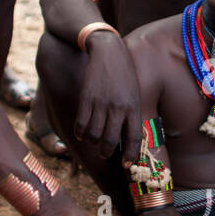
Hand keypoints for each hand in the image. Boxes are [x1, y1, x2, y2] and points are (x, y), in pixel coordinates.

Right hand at [76, 34, 141, 161]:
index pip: (134, 138)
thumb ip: (131, 111)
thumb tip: (126, 133)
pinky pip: (81, 124)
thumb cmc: (124, 72)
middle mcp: (118, 108)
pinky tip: (82, 132)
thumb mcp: (134, 91)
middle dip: (106, 152)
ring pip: (93, 135)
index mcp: (133, 107)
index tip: (126, 165)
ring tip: (93, 141)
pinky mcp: (86, 99)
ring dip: (92, 142)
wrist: (107, 50)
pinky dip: (81, 132)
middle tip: (104, 153)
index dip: (130, 155)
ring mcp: (101, 104)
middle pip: (110, 141)